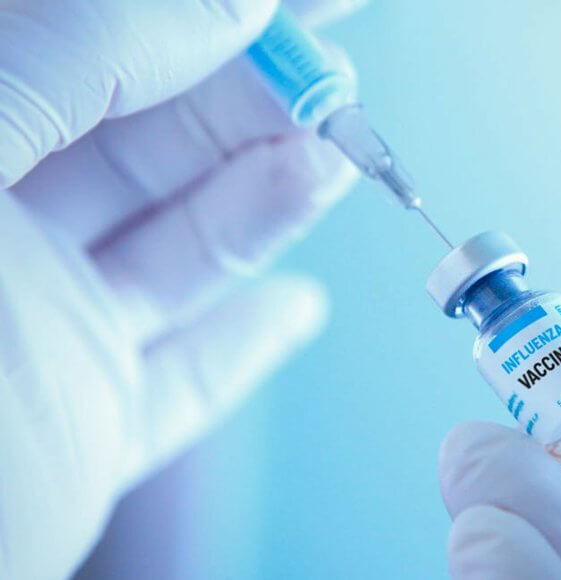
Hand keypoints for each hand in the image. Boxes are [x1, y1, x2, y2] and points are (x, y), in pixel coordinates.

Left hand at [0, 1, 363, 577]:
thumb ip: (85, 54)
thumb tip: (231, 5)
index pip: (88, 43)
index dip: (200, 15)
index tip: (295, 3)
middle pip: (145, 142)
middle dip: (253, 103)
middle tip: (339, 82)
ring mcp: (35, 338)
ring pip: (177, 249)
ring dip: (269, 202)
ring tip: (339, 161)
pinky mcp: (79, 428)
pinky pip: (180, 377)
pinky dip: (248, 341)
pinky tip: (298, 304)